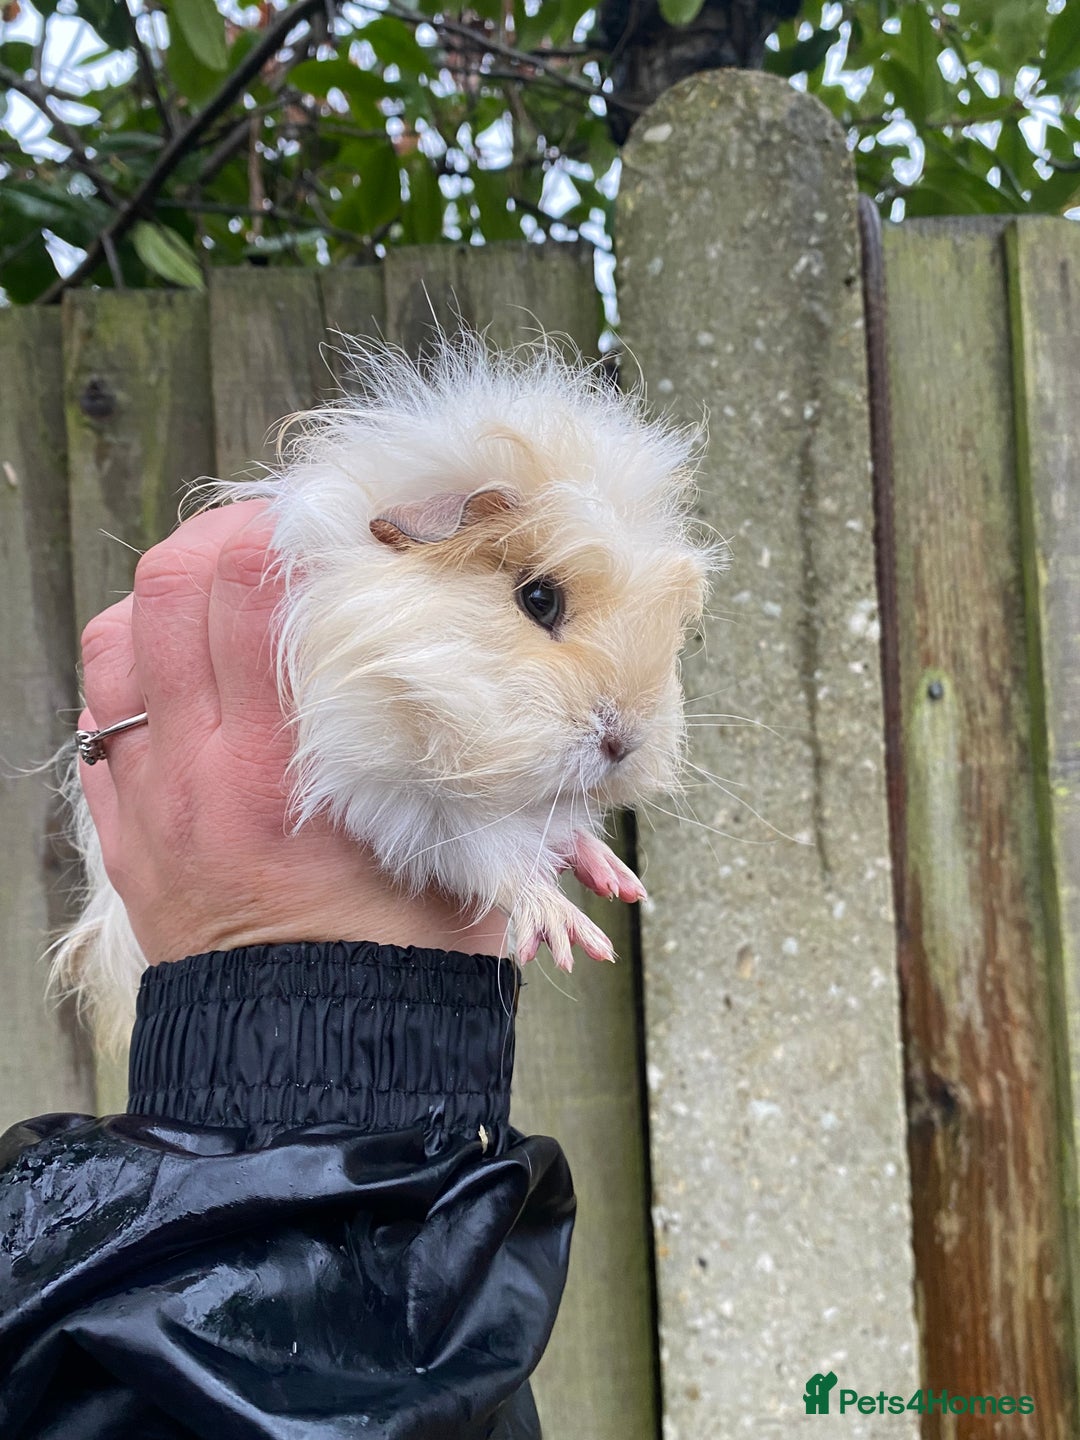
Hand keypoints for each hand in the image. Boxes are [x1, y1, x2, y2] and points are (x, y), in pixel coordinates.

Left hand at [77, 501, 509, 964]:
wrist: (320, 1064)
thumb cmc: (406, 956)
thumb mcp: (460, 840)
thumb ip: (452, 741)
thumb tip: (475, 650)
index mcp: (286, 765)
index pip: (253, 588)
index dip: (286, 527)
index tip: (330, 518)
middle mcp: (200, 770)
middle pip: (171, 589)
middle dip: (222, 536)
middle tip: (276, 536)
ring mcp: (148, 802)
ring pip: (114, 644)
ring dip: (165, 600)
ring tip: (222, 598)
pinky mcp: (125, 837)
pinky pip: (99, 721)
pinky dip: (136, 678)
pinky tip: (189, 682)